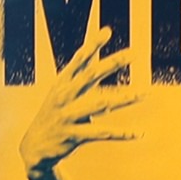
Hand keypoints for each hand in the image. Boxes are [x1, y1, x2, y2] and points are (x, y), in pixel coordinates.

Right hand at [19, 29, 140, 176]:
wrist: (34, 148)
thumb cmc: (54, 117)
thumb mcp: (62, 96)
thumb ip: (80, 82)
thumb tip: (99, 67)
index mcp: (62, 83)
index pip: (79, 59)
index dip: (93, 44)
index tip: (108, 31)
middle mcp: (64, 95)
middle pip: (91, 74)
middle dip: (113, 62)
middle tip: (134, 53)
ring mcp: (68, 115)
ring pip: (101, 104)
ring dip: (125, 98)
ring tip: (145, 93)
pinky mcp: (74, 135)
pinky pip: (102, 133)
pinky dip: (122, 133)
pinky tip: (139, 133)